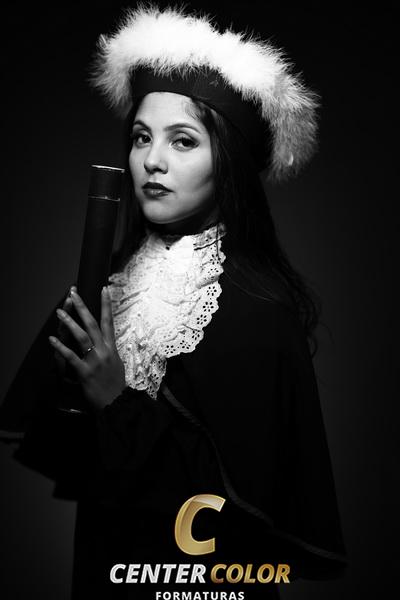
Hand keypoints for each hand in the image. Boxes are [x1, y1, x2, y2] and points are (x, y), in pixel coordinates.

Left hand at [49, 286, 125, 411]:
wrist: (117, 402)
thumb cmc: (116, 384)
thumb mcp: (116, 363)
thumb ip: (109, 350)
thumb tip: (105, 342)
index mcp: (111, 347)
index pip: (109, 321)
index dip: (106, 304)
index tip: (104, 288)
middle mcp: (104, 351)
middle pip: (93, 323)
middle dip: (82, 307)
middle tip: (73, 293)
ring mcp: (95, 361)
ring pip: (82, 337)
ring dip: (70, 323)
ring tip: (59, 312)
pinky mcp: (85, 372)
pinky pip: (71, 357)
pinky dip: (60, 347)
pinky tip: (51, 340)